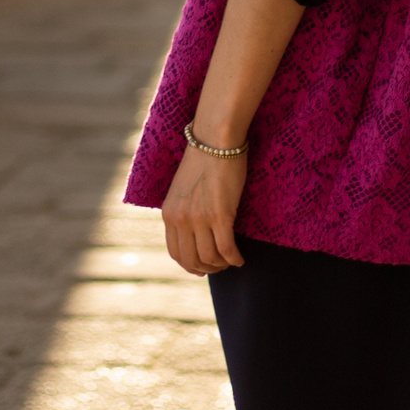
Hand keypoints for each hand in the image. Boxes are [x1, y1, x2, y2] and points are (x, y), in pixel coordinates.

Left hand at [161, 143, 247, 275]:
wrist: (216, 140)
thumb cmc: (204, 160)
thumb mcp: (183, 189)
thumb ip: (184, 210)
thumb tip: (194, 231)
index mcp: (169, 213)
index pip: (175, 252)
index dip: (190, 265)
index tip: (202, 267)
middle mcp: (181, 219)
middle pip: (191, 260)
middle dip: (207, 269)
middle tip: (220, 267)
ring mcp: (199, 218)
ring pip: (210, 258)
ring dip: (222, 265)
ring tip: (232, 261)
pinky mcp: (220, 215)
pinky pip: (226, 249)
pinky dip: (234, 259)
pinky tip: (240, 258)